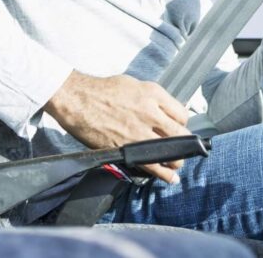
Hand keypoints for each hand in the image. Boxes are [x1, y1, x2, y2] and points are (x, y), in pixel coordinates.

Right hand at [44, 71, 189, 183]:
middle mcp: (150, 114)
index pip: (181, 114)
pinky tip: (169, 178)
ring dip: (176, 161)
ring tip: (176, 165)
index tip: (179, 128)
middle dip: (185, 144)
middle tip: (183, 149)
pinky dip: (162, 173)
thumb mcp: (136, 85)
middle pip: (180, 135)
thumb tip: (166, 111)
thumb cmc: (105, 90)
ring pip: (168, 152)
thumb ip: (154, 99)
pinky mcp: (124, 149)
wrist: (78, 100)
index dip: (183, 124)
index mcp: (154, 95)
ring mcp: (137, 133)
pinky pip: (148, 164)